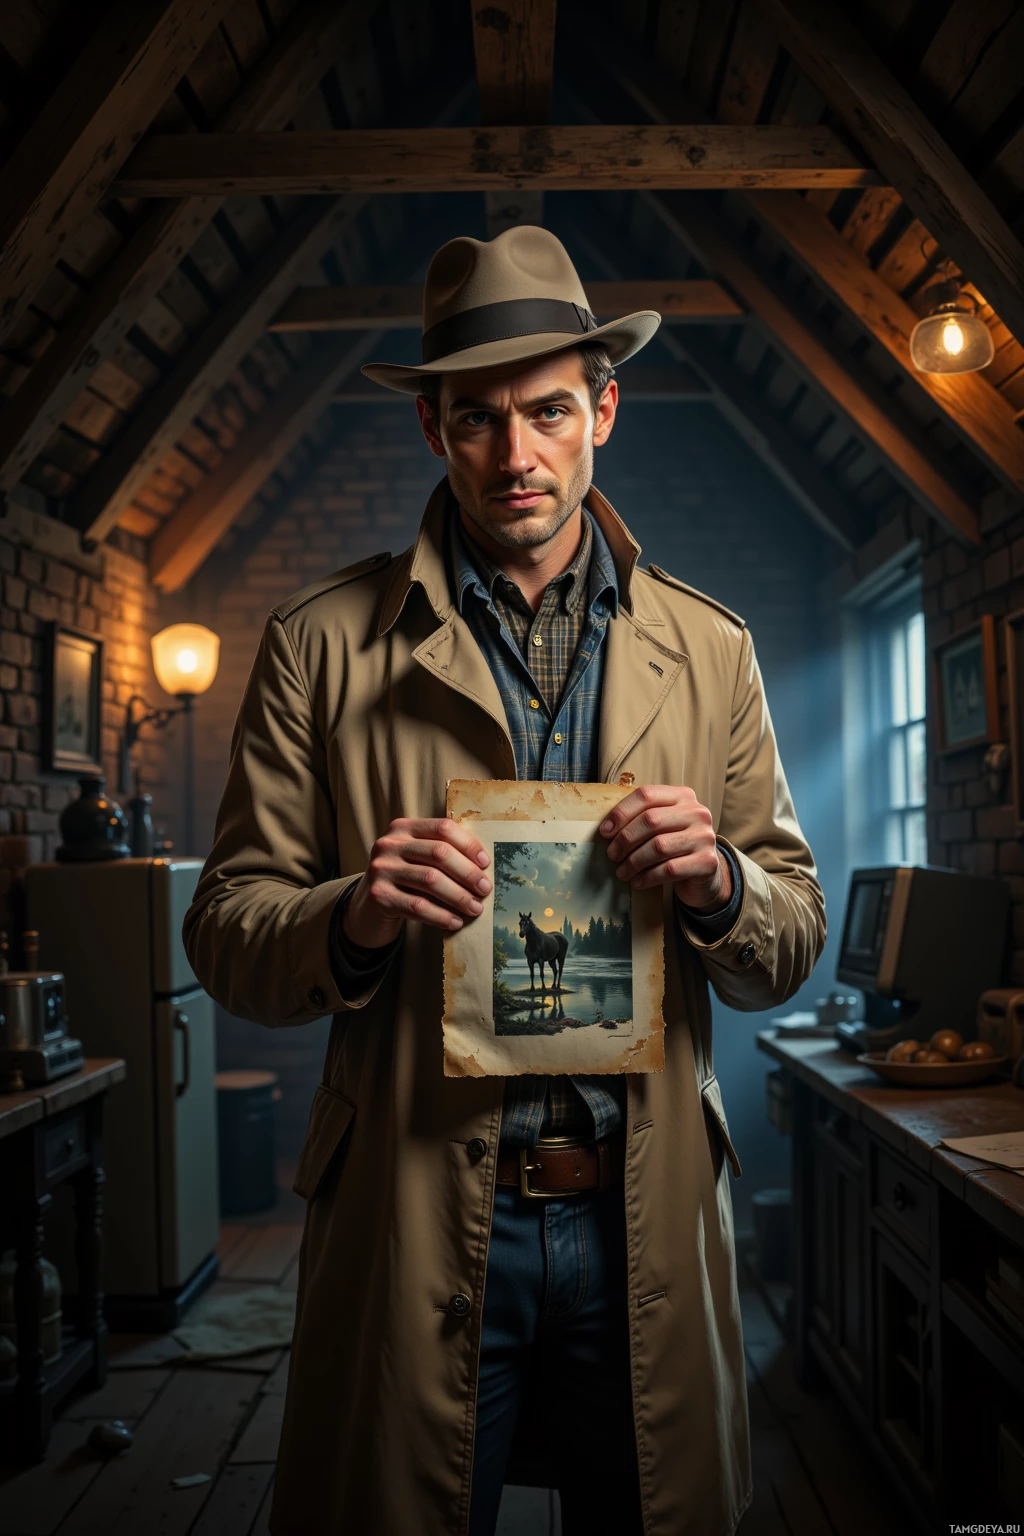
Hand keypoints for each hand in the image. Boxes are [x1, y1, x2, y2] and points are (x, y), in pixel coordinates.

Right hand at [342, 817, 491, 948]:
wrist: (368, 907)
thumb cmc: (404, 880)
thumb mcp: (417, 859)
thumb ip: (441, 854)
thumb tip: (483, 866)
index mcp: (403, 828)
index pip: (443, 828)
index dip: (468, 845)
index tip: (486, 864)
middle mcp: (389, 844)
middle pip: (439, 853)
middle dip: (467, 873)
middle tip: (485, 889)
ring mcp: (381, 869)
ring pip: (431, 880)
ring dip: (459, 897)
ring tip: (475, 908)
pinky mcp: (379, 896)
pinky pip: (418, 906)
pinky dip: (441, 916)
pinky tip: (455, 922)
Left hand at [599, 784, 731, 911]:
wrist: (705, 872)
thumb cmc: (675, 845)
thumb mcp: (663, 825)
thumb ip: (642, 818)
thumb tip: (607, 829)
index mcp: (683, 796)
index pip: (646, 795)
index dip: (621, 812)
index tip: (605, 831)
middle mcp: (697, 812)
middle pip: (651, 820)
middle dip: (625, 839)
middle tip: (612, 855)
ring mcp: (705, 837)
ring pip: (659, 846)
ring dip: (634, 861)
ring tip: (622, 872)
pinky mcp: (707, 862)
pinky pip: (670, 869)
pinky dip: (648, 877)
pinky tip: (638, 882)